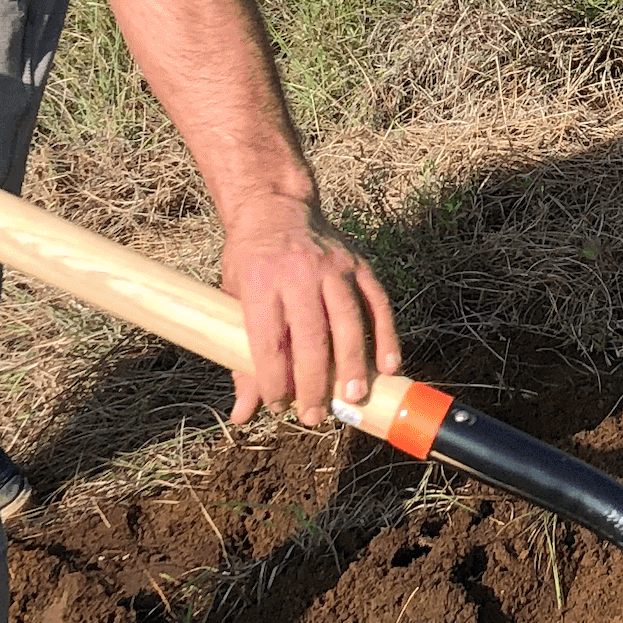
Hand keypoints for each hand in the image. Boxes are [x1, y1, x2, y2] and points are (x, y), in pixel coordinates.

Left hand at [221, 200, 403, 425]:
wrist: (275, 207)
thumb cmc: (250, 260)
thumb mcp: (232, 299)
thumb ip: (241, 356)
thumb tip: (242, 414)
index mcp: (260, 282)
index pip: (269, 339)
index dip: (273, 378)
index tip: (276, 406)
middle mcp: (299, 273)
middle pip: (311, 335)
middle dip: (314, 380)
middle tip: (315, 415)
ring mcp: (333, 267)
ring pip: (348, 320)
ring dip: (352, 362)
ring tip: (353, 396)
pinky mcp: (358, 264)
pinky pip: (377, 303)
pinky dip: (386, 335)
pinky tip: (389, 365)